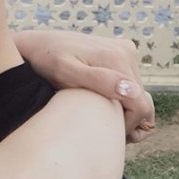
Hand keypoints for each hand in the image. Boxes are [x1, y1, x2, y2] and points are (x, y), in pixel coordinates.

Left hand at [12, 30, 154, 142]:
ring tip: (94, 113)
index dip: (127, 127)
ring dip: (123, 109)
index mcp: (117, 57)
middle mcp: (126, 50)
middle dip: (125, 119)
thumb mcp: (66, 73)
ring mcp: (124, 50)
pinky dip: (120, 97)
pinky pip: (130, 83)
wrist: (36, 45)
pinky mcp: (120, 52)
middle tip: (97, 128)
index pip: (141, 106)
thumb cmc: (46, 62)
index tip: (105, 133)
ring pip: (137, 94)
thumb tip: (130, 89)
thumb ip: (98, 81)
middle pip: (142, 101)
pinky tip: (99, 100)